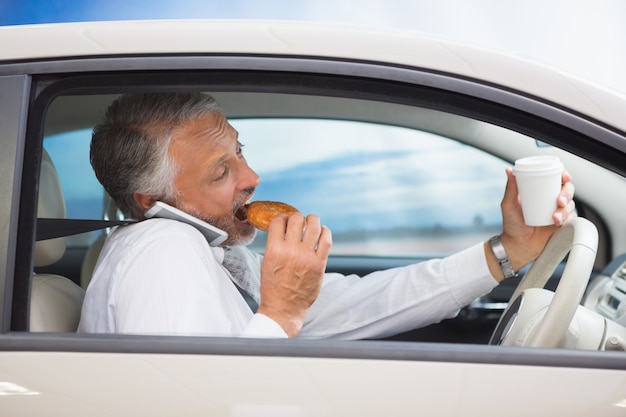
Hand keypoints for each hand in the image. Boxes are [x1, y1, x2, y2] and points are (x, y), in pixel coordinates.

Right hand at [257, 212, 331, 336]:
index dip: (282, 218)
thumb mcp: (266, 262)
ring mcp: (306, 257)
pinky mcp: (319, 264)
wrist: (284, 309)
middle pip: (297, 219)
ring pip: (314, 226)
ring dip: (312, 220)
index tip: (284, 221)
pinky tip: (322, 232)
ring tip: (311, 222)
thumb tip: (283, 229)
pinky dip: (325, 232)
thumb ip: (274, 245)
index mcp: (274, 250)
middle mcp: (291, 251)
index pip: (278, 221)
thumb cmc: (273, 287)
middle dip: (297, 217)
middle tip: (298, 221)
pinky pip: (326, 240)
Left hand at [488, 168, 575, 280]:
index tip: (564, 177)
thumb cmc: (511, 225)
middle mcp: (550, 201)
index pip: (556, 180)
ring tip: (555, 218)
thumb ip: (510, 188)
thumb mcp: (508, 205)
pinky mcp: (562, 225)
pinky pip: (572, 219)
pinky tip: (559, 223)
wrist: (517, 246)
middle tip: (559, 201)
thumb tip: (509, 171)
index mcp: (540, 192)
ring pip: (571, 205)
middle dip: (567, 193)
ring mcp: (557, 213)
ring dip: (566, 209)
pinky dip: (568, 219)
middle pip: (568, 190)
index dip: (564, 175)